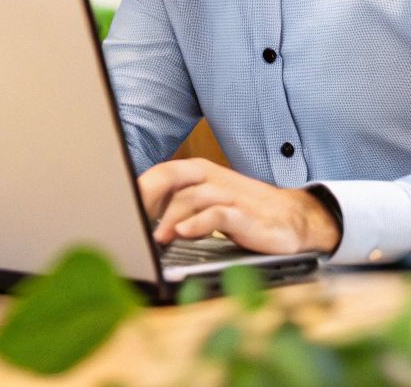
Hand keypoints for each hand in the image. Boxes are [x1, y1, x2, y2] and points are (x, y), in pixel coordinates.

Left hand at [138, 158, 339, 254]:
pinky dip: (197, 223)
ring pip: (190, 197)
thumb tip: (143, 220)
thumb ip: (180, 207)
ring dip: (169, 217)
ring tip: (155, 237)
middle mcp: (212, 179)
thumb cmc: (245, 212)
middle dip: (146, 196)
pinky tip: (182, 233)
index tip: (118, 206)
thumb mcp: (209, 206)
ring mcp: (229, 195)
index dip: (139, 188)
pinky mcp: (245, 215)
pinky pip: (217, 214)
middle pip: (170, 178)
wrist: (293, 220)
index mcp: (200, 174)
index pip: (162, 174)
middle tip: (128, 216)